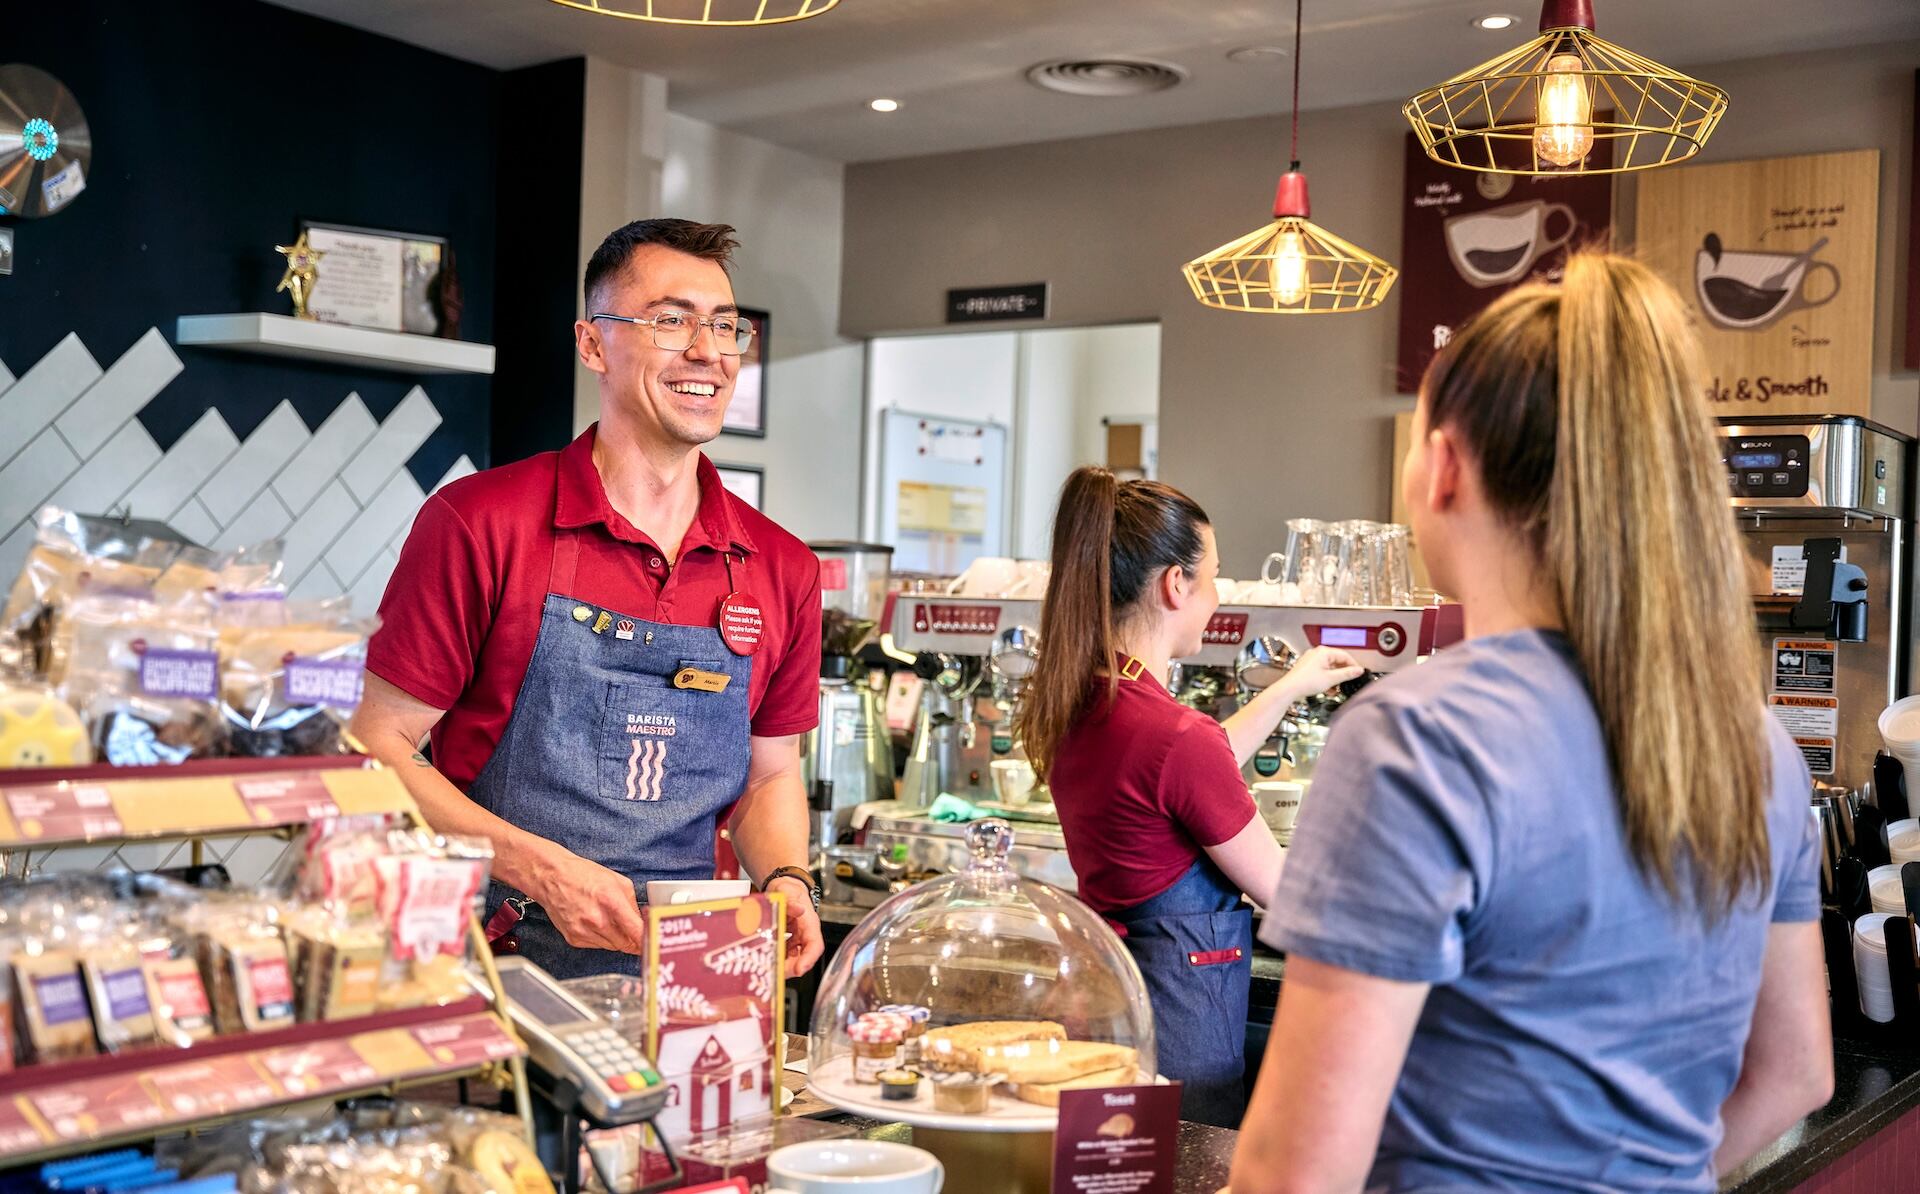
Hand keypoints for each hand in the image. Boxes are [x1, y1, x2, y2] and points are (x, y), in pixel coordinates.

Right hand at [527, 855, 648, 953]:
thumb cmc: (583, 875)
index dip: (647, 941)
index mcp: (611, 902)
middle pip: (625, 944)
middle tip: (634, 931)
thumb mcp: (617, 881)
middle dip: (633, 939)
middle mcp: (597, 919)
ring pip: (612, 947)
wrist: (552, 877)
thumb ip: (633, 904)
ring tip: (610, 921)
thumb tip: (643, 921)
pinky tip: (596, 923)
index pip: (636, 933)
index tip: (652, 943)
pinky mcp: (573, 938)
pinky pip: (596, 945)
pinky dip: (601, 938)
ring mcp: (583, 931)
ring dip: (617, 938)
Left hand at [768, 877, 825, 976]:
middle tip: (774, 973)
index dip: (809, 959)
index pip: (815, 946)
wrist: (784, 888)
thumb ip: (792, 901)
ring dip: (780, 967)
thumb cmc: (790, 891)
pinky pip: (780, 956)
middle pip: (802, 959)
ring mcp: (794, 941)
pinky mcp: (785, 944)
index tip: (800, 970)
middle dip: (790, 969)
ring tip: (765, 969)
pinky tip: (761, 960)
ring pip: (790, 960)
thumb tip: (799, 909)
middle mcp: (804, 936)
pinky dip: (772, 960)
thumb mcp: (789, 891)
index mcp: (810, 925)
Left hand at [1284, 646, 1366, 698]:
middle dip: (1343, 673)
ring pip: (1329, 667)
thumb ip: (1347, 674)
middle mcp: (1317, 653)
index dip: (1353, 665)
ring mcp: (1311, 660)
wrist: (1289, 689)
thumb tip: (1358, 670)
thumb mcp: (1331, 679)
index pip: (1344, 656)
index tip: (1358, 673)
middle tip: (1349, 681)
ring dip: (1335, 678)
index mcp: (1323, 652)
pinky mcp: (1308, 668)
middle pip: (1337, 661)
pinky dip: (1327, 679)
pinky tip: (1330, 689)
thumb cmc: (1305, 682)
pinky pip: (1322, 671)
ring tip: (1338, 688)